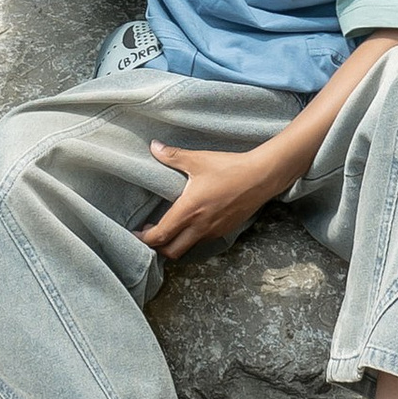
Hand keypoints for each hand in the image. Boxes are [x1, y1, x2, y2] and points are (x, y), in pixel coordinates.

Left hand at [140, 139, 286, 260]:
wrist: (260, 177)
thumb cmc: (228, 168)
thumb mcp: (197, 160)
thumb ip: (172, 156)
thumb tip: (153, 147)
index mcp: (189, 211)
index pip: (161, 235)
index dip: (146, 238)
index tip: (137, 233)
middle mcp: (200, 227)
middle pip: (172, 251)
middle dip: (158, 247)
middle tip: (149, 234)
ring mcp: (213, 231)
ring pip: (188, 248)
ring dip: (175, 244)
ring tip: (167, 229)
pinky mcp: (224, 231)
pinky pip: (202, 241)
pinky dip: (191, 238)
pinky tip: (190, 224)